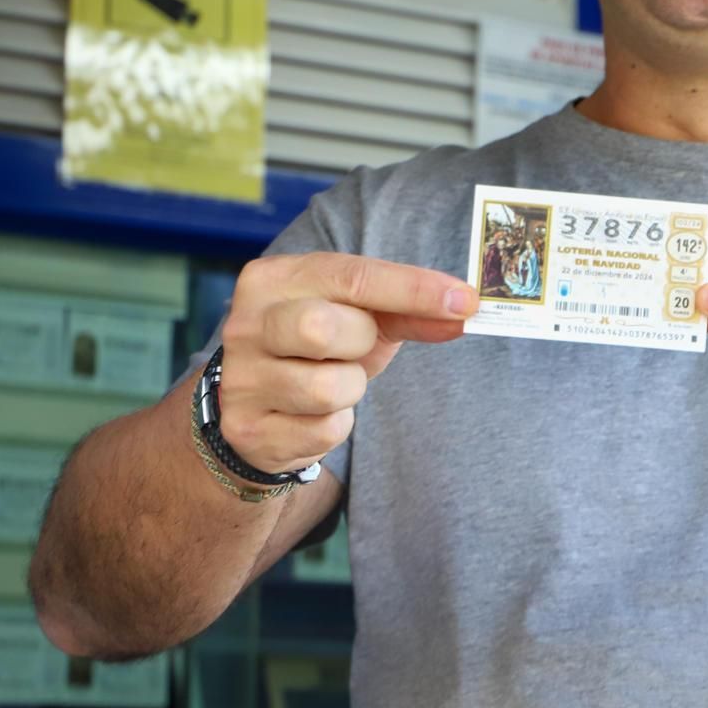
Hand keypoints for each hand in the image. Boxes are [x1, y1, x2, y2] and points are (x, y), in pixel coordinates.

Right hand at [216, 252, 477, 473]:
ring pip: (329, 388)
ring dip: (351, 388)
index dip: (415, 289)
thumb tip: (463, 311)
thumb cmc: (318, 348)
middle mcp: (244, 325)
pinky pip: (324, 432)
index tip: (466, 300)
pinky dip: (337, 424)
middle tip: (356, 346)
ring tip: (331, 380)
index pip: (352, 276)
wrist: (256, 406)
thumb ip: (409, 309)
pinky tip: (313, 413)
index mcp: (271, 280)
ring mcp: (241, 380)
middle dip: (360, 342)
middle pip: (325, 328)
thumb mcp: (360, 317)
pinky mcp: (248, 430)